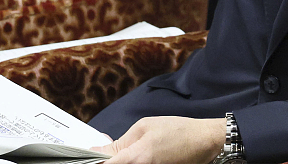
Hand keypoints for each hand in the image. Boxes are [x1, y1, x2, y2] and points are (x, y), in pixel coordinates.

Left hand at [94, 116, 225, 163]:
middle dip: (106, 161)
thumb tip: (98, 150)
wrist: (204, 142)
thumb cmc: (178, 131)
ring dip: (120, 161)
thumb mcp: (146, 127)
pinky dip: (131, 163)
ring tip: (130, 152)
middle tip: (106, 153)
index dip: (92, 161)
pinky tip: (137, 157)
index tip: (83, 158)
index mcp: (135, 157)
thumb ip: (120, 142)